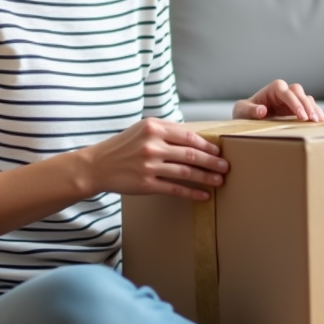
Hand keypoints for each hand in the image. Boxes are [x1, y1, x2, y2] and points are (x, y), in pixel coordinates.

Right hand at [81, 118, 229, 200]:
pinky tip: (203, 195)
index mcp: (153, 128)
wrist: (97, 165)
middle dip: (212, 161)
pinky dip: (192, 192)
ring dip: (206, 177)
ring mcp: (149, 165)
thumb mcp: (141, 129)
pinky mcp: (146, 184)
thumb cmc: (122, 146)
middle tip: (226, 166)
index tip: (219, 150)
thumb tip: (194, 138)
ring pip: (186, 172)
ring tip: (219, 180)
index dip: (207, 144)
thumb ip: (165, 131)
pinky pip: (175, 189)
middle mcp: (152, 145)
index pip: (188, 136)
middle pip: (191, 154)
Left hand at [232, 79, 323, 121]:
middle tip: (313, 120)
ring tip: (320, 122)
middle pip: (300, 94)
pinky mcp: (297, 107)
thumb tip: (262, 110)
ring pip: (307, 99)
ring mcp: (292, 99)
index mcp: (273, 88)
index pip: (287, 92)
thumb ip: (250, 110)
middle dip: (307, 106)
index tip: (301, 116)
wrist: (248, 116)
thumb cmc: (244, 112)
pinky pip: (310, 107)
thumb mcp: (242, 111)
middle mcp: (285, 91)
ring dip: (315, 109)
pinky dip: (317, 113)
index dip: (295, 103)